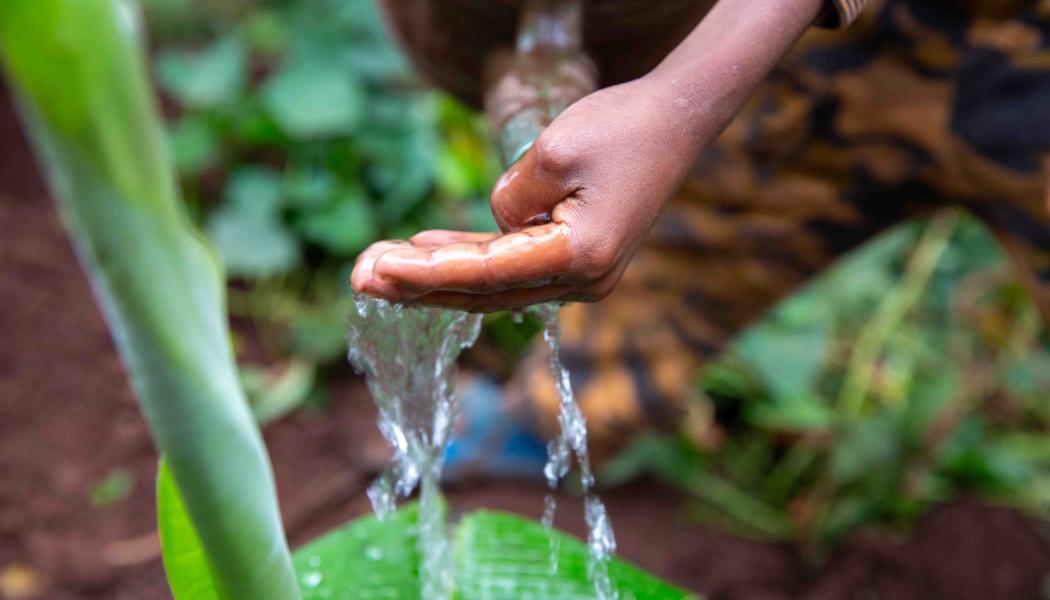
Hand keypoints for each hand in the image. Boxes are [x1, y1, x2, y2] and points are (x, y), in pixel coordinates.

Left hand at [351, 77, 698, 310]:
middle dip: (419, 286)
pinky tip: (427, 250)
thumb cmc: (621, 128)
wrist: (675, 120)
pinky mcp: (577, 260)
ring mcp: (582, 276)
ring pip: (494, 284)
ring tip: (380, 267)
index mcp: (580, 259)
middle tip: (358, 278)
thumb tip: (493, 229)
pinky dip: (471, 260)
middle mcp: (583, 281)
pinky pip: (513, 267)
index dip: (425, 274)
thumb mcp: (553, 152)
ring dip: (438, 276)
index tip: (374, 270)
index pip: (486, 274)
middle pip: (484, 292)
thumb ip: (510, 199)